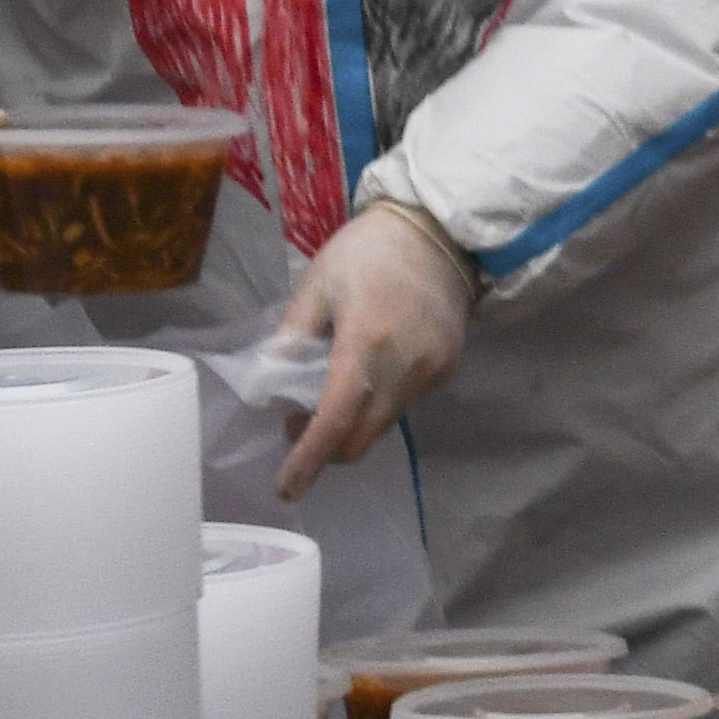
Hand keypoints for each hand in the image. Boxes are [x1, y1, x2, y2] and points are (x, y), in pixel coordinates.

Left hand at [275, 202, 470, 494]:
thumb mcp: (317, 285)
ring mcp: (432, 372)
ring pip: (383, 425)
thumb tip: (270, 389)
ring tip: (334, 389)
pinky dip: (379, 404)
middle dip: (326, 447)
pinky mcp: (448, 369)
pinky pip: (405, 405)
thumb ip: (292, 338)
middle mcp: (405, 367)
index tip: (286, 488)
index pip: (335, 418)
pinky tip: (373, 369)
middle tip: (297, 422)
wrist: (442, 230)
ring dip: (353, 425)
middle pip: (361, 438)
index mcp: (366, 342)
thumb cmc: (368, 251)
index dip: (308, 458)